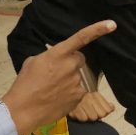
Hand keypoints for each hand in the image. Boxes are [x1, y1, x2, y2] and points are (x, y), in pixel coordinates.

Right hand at [2, 20, 116, 134]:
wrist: (23, 110)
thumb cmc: (24, 84)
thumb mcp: (32, 62)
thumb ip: (49, 57)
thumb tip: (55, 60)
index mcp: (58, 54)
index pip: (81, 38)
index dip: (98, 30)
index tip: (112, 25)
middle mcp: (70, 66)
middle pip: (79, 59)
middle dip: (71, 63)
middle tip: (57, 72)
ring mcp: (76, 82)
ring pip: (77, 76)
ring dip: (68, 79)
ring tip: (52, 88)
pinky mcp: (78, 97)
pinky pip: (78, 90)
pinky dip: (69, 93)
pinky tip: (56, 98)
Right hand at [69, 92, 114, 121]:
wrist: (66, 99)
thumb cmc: (83, 103)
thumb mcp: (96, 101)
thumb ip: (106, 105)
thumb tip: (112, 107)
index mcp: (96, 95)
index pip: (108, 110)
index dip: (104, 113)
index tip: (98, 111)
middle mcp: (89, 96)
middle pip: (101, 114)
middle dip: (96, 116)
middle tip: (90, 113)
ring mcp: (81, 102)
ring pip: (92, 117)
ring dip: (89, 118)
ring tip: (84, 113)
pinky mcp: (74, 108)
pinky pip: (83, 119)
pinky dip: (82, 119)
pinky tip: (79, 114)